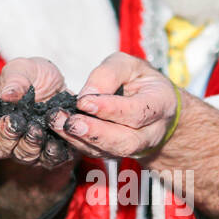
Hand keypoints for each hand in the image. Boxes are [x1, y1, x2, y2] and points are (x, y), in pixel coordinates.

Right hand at [0, 57, 75, 169]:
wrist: (62, 88)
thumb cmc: (34, 76)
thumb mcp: (24, 68)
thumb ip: (16, 79)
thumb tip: (8, 95)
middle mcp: (0, 133)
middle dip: (3, 136)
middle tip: (13, 123)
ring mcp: (22, 146)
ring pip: (20, 156)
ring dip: (28, 145)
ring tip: (36, 129)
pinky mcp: (46, 153)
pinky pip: (47, 160)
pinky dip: (51, 154)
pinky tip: (56, 143)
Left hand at [49, 52, 178, 159]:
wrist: (154, 108)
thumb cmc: (142, 82)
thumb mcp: (130, 65)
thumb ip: (110, 73)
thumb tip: (87, 93)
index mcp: (160, 104)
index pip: (137, 111)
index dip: (110, 109)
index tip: (84, 102)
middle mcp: (151, 132)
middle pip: (126, 141)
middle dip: (96, 134)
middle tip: (71, 123)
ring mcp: (135, 147)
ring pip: (111, 151)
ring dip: (82, 140)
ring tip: (59, 124)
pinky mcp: (117, 153)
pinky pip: (98, 153)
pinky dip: (78, 143)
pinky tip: (61, 129)